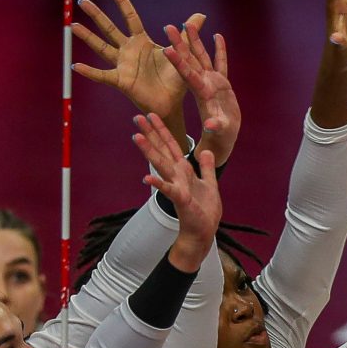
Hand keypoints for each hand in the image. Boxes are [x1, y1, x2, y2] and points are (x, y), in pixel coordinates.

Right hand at [73, 0, 193, 127]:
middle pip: (109, 28)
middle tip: (82, 1)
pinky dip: (90, 71)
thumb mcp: (182, 52)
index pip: (130, 17)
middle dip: (96, 15)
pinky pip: (103, 75)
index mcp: (142, 41)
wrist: (172, 102)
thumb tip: (201, 16)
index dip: (122, 2)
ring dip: (87, 37)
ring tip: (72, 26)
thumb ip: (187, 34)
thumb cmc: (175, 78)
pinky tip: (76, 65)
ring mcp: (123, 65)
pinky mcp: (121, 80)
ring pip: (101, 47)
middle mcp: (128, 51)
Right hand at [135, 110, 220, 258]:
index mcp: (184, 170)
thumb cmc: (204, 211)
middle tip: (137, 117)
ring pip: (162, 165)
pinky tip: (146, 179)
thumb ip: (206, 167)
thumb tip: (206, 151)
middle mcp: (177, 176)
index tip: (151, 115)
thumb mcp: (209, 183)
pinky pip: (169, 190)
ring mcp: (177, 187)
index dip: (161, 130)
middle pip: (162, 150)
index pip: (171, 145)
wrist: (202, 232)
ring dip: (149, 152)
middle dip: (150, 134)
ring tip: (137, 138)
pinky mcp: (181, 200)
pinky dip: (159, 185)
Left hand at [163, 19, 238, 166]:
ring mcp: (212, 82)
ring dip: (196, 41)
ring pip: (202, 57)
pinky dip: (220, 50)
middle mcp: (203, 84)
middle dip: (180, 43)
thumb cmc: (219, 138)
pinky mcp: (222, 84)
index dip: (178, 61)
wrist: (222, 138)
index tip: (166, 47)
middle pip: (190, 60)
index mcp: (201, 93)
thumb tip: (211, 126)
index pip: (187, 74)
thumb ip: (215, 127)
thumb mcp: (218, 133)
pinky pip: (221, 63)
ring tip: (189, 23)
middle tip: (168, 27)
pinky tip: (217, 36)